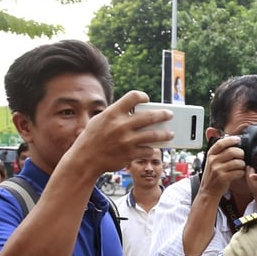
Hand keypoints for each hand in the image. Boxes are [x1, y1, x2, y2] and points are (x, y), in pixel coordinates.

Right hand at [59, 91, 174, 181]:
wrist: (85, 159)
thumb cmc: (92, 138)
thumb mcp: (100, 120)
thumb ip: (116, 115)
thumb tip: (135, 112)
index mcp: (113, 113)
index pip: (133, 97)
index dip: (142, 96)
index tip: (147, 99)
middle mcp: (121, 125)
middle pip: (149, 116)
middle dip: (163, 115)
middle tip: (169, 114)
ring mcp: (127, 140)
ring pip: (153, 135)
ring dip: (165, 134)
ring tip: (170, 133)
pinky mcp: (130, 154)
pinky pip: (148, 150)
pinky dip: (152, 149)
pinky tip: (154, 148)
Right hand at [198, 135, 246, 198]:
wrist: (208, 191)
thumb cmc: (212, 175)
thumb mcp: (212, 161)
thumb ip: (219, 151)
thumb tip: (229, 140)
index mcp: (210, 154)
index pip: (221, 143)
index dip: (231, 140)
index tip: (238, 139)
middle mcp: (213, 161)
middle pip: (232, 151)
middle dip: (240, 153)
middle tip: (242, 156)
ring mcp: (218, 169)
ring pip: (237, 162)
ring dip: (242, 164)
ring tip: (240, 166)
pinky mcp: (223, 178)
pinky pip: (238, 172)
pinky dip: (241, 173)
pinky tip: (239, 173)